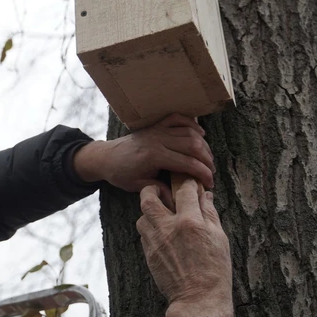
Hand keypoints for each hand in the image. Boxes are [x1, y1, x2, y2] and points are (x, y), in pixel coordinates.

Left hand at [74, 113, 214, 195]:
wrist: (106, 157)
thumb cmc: (121, 173)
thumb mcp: (138, 186)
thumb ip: (159, 190)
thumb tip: (176, 198)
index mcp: (154, 156)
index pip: (187, 163)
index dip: (202, 173)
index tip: (209, 182)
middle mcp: (157, 140)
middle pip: (192, 145)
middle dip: (207, 159)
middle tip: (211, 171)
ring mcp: (156, 130)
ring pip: (188, 132)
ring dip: (203, 144)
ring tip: (208, 158)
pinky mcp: (155, 125)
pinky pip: (176, 118)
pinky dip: (191, 123)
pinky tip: (200, 133)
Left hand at [137, 179, 233, 316]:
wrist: (198, 299)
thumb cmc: (215, 271)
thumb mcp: (220, 239)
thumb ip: (210, 215)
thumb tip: (205, 197)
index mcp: (190, 223)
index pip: (184, 191)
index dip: (187, 183)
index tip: (188, 183)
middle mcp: (168, 228)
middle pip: (149, 198)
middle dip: (152, 189)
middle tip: (160, 190)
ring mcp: (155, 241)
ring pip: (142, 216)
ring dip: (149, 212)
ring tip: (161, 214)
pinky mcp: (148, 254)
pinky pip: (143, 234)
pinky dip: (150, 229)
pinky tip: (161, 233)